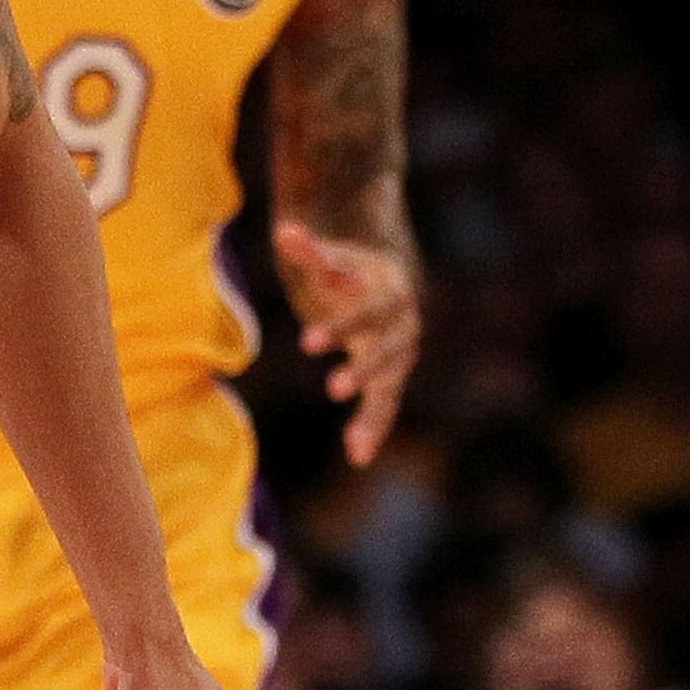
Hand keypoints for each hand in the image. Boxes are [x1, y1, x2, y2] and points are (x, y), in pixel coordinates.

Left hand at [271, 220, 422, 465]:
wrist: (385, 284)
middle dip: (362, 370)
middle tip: (333, 388)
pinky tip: (357, 456)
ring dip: (373, 415)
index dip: (339, 326)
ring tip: (355, 446)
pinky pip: (386, 407)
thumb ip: (310, 250)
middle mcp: (404, 328)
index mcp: (392, 294)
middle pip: (386, 351)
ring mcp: (401, 357)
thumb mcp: (333, 259)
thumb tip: (285, 233)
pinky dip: (373, 429)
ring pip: (390, 388)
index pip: (368, 311)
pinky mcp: (393, 379)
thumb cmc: (352, 270)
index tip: (306, 343)